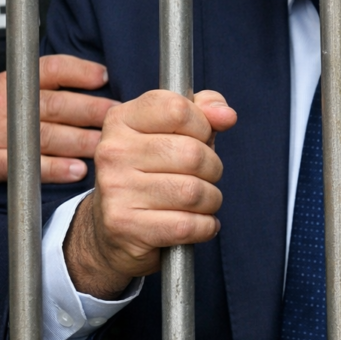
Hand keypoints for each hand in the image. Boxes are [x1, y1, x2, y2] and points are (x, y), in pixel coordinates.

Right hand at [0, 54, 117, 204]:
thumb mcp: (4, 99)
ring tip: (108, 147)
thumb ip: (42, 95)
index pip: (49, 69)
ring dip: (83, 142)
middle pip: (57, 105)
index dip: (78, 71)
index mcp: (11, 85)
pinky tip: (78, 171)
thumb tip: (93, 96)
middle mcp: (4, 105)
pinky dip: (55, 169)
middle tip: (121, 118)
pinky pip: (28, 164)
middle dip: (93, 111)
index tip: (105, 76)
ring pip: (48, 136)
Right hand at [64, 90, 237, 299]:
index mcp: (122, 120)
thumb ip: (202, 114)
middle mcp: (113, 152)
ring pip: (194, 192)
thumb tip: (227, 115)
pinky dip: (205, 227)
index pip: (178, 109)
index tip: (200, 140)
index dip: (202, 126)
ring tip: (200, 203)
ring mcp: (116, 190)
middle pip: (193, 154)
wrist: (113, 230)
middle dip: (212, 169)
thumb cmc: (151, 175)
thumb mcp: (171, 134)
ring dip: (210, 201)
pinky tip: (196, 224)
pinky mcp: (126, 226)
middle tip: (203, 178)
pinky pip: (189, 225)